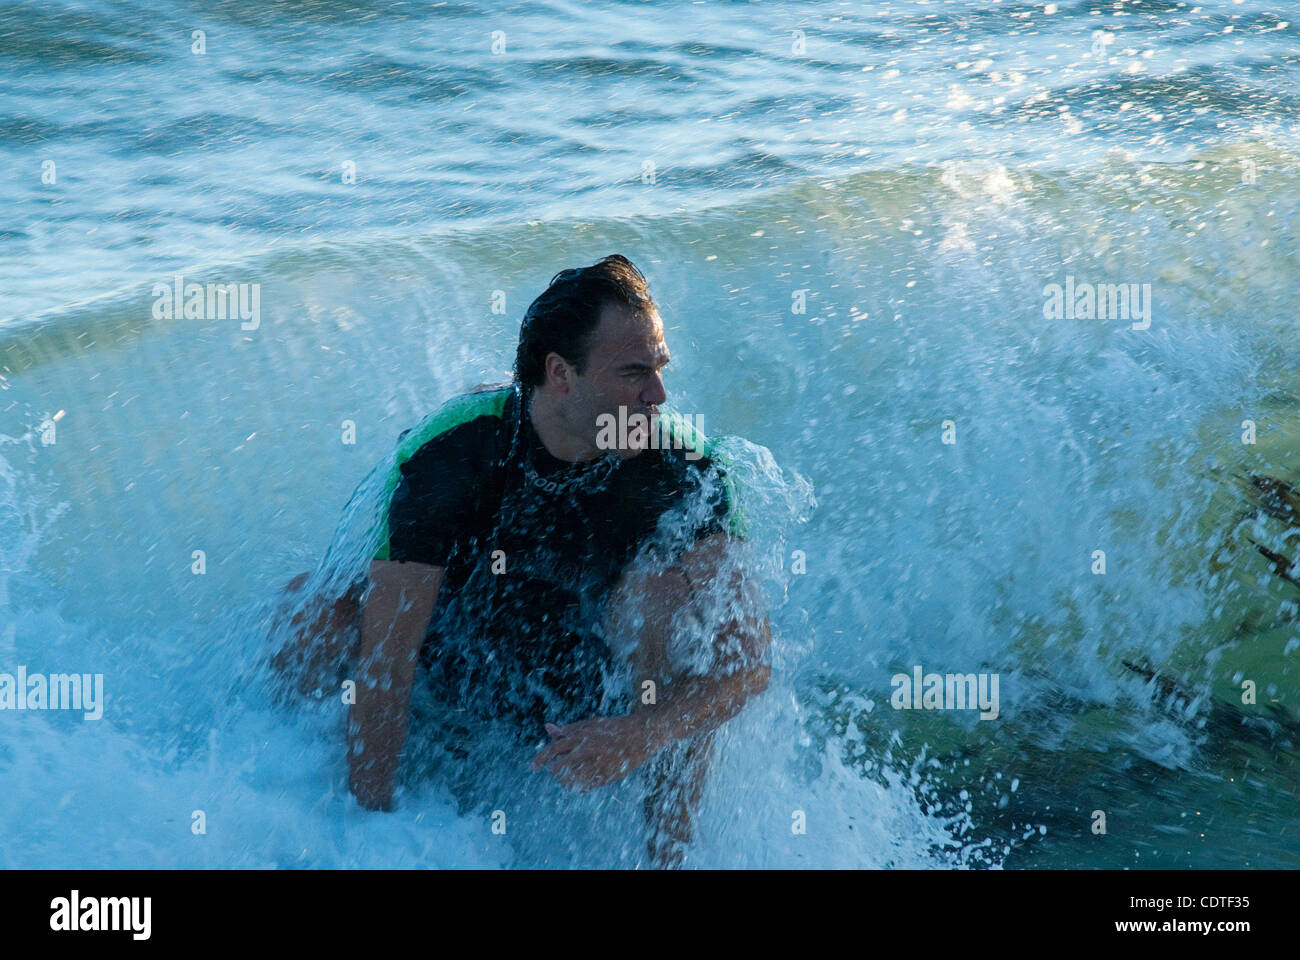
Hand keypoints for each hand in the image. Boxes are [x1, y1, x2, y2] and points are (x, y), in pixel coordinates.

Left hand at [530, 714, 655, 791]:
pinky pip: (585, 787)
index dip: (541, 759)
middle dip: (555, 771)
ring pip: (571, 780)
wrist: (640, 735)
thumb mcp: (589, 724)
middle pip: (559, 768)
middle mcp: (587, 750)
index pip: (553, 749)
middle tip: (556, 772)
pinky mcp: (606, 776)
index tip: (533, 767)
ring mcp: (597, 764)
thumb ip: (568, 729)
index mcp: (580, 736)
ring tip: (569, 778)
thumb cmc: (612, 728)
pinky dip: (579, 787)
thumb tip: (548, 727)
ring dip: (566, 781)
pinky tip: (580, 784)